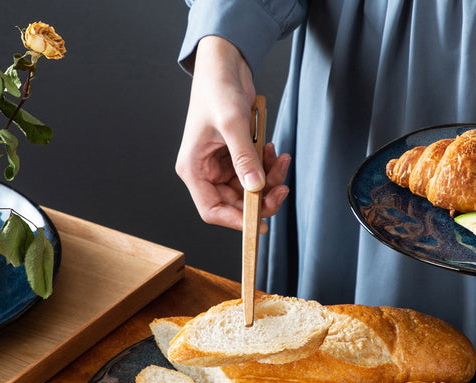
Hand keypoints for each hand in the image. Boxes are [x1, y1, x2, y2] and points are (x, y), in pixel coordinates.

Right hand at [175, 36, 290, 232]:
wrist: (225, 65)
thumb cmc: (217, 89)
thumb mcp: (232, 123)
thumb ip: (244, 156)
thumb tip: (255, 187)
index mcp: (193, 169)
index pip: (212, 210)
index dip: (235, 221)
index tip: (260, 223)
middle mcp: (205, 172)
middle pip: (235, 204)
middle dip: (261, 198)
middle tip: (282, 189)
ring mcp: (221, 166)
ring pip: (249, 190)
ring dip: (269, 180)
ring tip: (280, 159)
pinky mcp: (235, 157)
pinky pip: (255, 174)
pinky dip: (268, 167)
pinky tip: (273, 151)